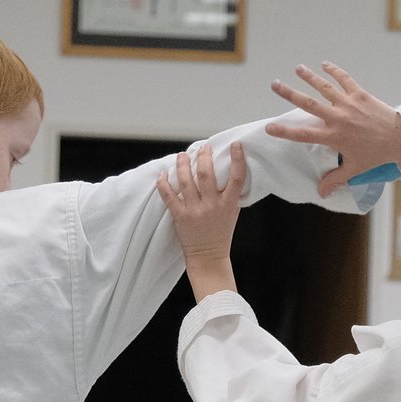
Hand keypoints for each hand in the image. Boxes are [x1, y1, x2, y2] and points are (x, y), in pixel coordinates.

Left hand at [156, 143, 245, 299]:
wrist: (208, 257)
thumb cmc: (221, 233)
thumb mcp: (233, 213)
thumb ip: (231, 195)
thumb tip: (228, 170)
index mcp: (228, 204)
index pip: (237, 178)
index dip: (237, 159)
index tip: (235, 145)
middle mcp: (212, 206)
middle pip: (207, 174)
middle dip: (203, 157)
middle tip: (202, 148)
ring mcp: (195, 211)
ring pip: (186, 181)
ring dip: (183, 164)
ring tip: (182, 156)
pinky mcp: (180, 216)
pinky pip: (169, 196)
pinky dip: (163, 184)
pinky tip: (163, 174)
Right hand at [265, 62, 400, 197]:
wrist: (400, 138)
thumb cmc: (377, 155)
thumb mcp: (355, 168)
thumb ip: (335, 179)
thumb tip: (320, 193)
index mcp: (333, 136)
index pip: (303, 134)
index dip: (284, 132)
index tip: (269, 128)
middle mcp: (337, 118)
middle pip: (308, 103)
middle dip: (289, 93)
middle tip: (274, 84)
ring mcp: (348, 104)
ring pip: (324, 87)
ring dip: (309, 77)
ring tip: (297, 69)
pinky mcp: (360, 94)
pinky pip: (344, 79)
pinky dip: (334, 71)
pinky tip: (324, 64)